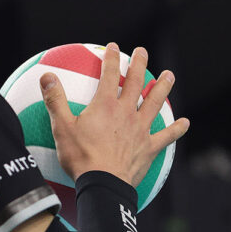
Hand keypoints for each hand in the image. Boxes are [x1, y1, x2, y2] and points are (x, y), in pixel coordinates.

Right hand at [38, 43, 189, 186]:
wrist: (103, 184)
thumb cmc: (81, 157)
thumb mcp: (62, 128)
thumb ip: (55, 100)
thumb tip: (46, 76)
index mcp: (105, 105)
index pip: (109, 75)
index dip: (111, 59)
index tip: (113, 46)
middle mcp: (126, 113)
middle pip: (136, 82)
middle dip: (139, 64)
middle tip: (142, 51)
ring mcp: (140, 130)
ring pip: (155, 103)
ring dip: (162, 87)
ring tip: (169, 75)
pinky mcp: (149, 148)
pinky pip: (166, 136)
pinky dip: (176, 129)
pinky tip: (185, 123)